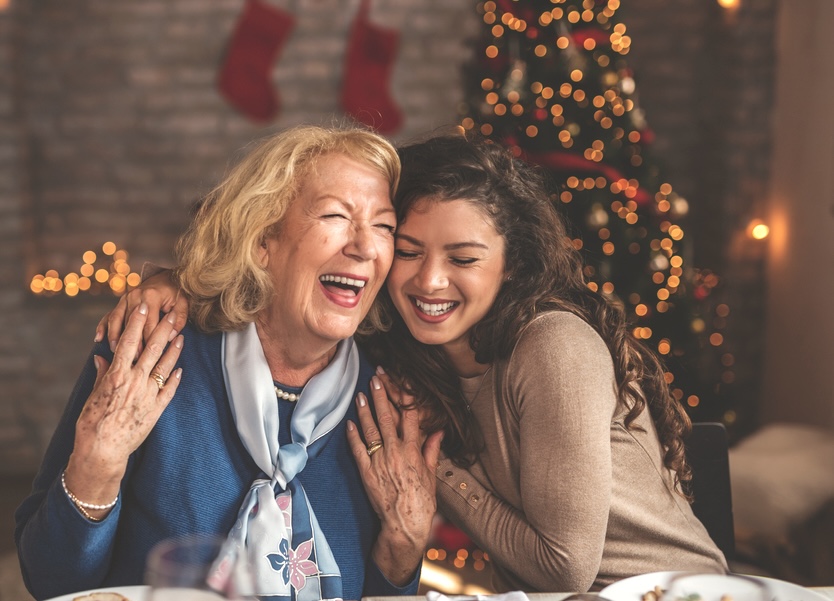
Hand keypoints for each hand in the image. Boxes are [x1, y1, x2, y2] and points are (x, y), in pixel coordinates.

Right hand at [65, 303, 183, 517]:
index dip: (137, 323)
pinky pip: (169, 390)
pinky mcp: (156, 410)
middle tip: (173, 313)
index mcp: (116, 375)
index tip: (143, 307)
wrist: (101, 450)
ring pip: (165, 366)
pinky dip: (175, 378)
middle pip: (152, 349)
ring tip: (182, 336)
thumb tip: (102, 356)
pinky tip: (180, 368)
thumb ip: (101, 373)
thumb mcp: (93, 394)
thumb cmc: (92, 422)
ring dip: (174, 350)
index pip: (129, 342)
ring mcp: (148, 395)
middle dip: (163, 329)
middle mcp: (134, 381)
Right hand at [94, 270, 187, 352]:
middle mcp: (135, 296)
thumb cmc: (176, 293)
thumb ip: (179, 320)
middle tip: (132, 360)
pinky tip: (98, 338)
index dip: (149, 342)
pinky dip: (103, 327)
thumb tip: (171, 337)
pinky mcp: (120, 302)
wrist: (166, 277)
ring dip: (115, 336)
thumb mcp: (183, 304)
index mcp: (151, 297)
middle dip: (131, 343)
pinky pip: (109, 315)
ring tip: (115, 351)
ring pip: (116, 319)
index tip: (149, 357)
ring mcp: (125, 299)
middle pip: (130, 324)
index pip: (149, 324)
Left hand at [346, 374, 442, 585]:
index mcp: (413, 451)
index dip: (404, 398)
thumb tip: (439, 431)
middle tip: (376, 378)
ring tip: (360, 394)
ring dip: (364, 410)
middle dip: (381, 396)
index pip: (410, 417)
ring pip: (370, 430)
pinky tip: (349, 422)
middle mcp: (395, 452)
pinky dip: (352, 435)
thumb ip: (432, 450)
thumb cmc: (421, 501)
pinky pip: (357, 450)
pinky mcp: (366, 472)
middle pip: (387, 418)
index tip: (400, 383)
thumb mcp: (431, 474)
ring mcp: (379, 461)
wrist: (404, 524)